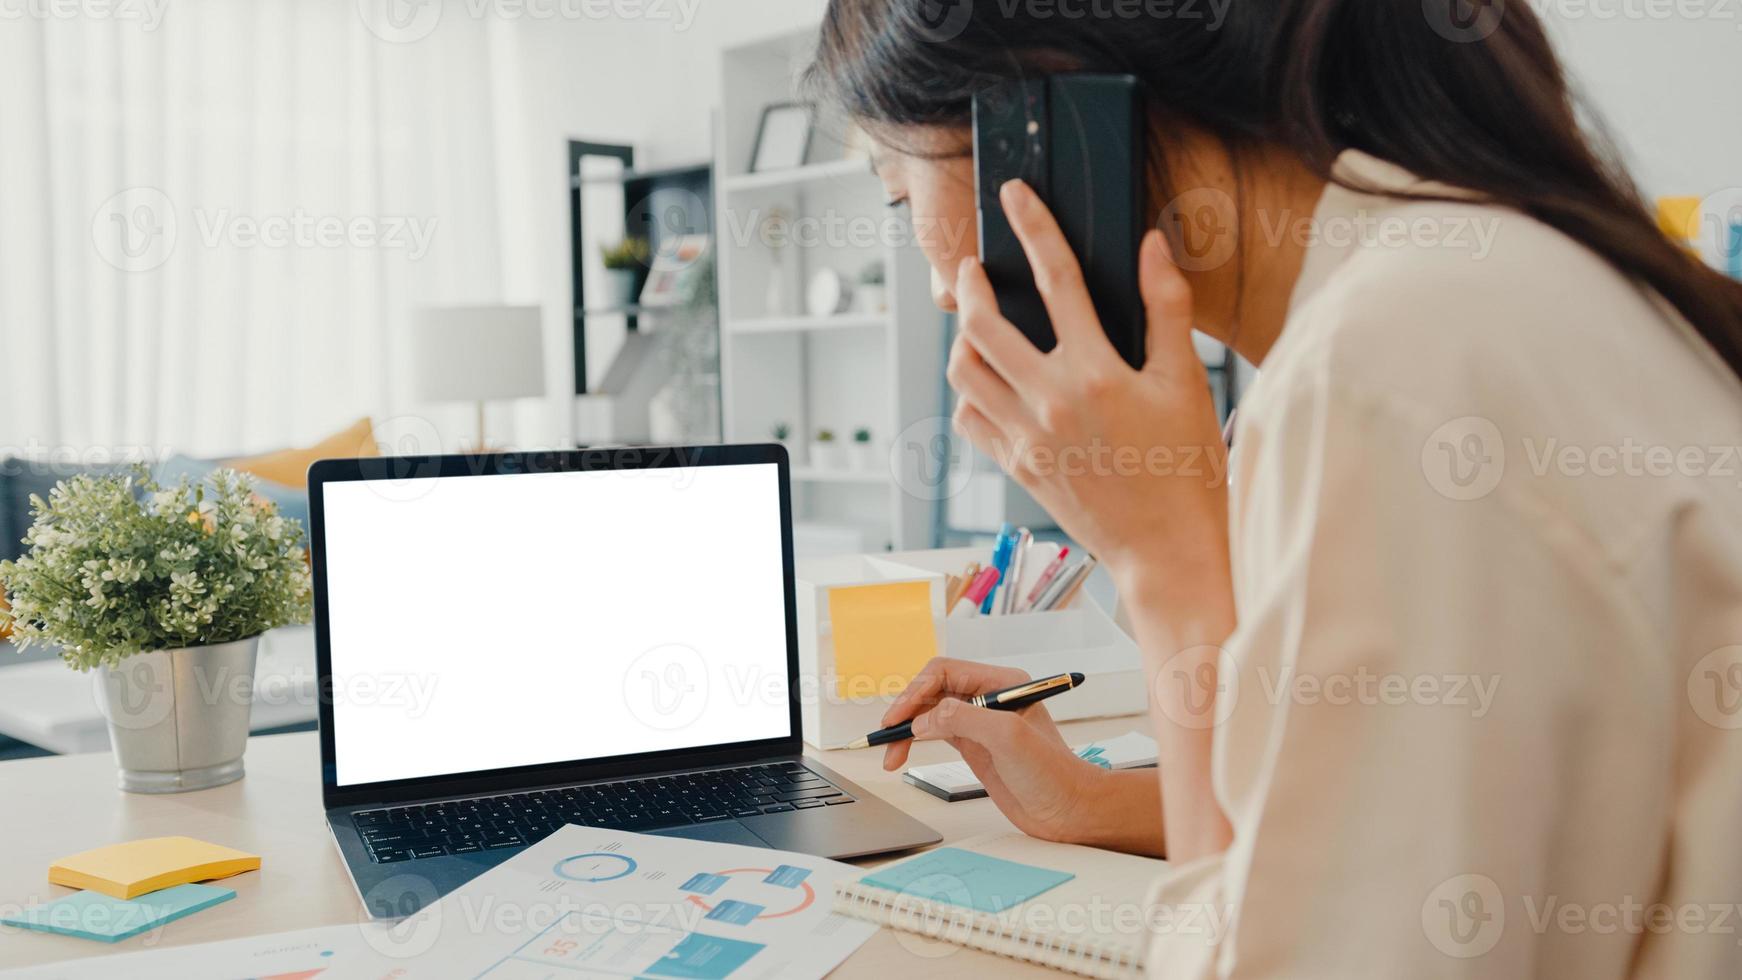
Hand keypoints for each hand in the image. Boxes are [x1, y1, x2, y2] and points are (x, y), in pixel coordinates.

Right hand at [880, 658, 1108, 843]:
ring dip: (905, 729)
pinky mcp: (973, 745)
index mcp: (1002, 683)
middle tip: (887, 735)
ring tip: (889, 755)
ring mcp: (979, 722)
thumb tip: (923, 719)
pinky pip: (934, 733)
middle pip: (932, 690)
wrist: (1069, 811)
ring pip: (929, 712)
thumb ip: (964, 719)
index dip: (917, 691)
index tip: (899, 718)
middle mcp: (988, 697)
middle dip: (906, 709)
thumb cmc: (1053, 773)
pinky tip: (902, 755)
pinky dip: (913, 742)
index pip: (945, 671)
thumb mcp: (1008, 738)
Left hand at [947, 180, 1229, 594]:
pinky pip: (970, 419)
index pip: (1058, 280)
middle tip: (975, 269)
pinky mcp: (1016, 468)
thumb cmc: (1187, 468)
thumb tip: (1152, 244)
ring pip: (964, 373)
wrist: (1168, 548)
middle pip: (983, 325)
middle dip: (971, 285)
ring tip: (977, 322)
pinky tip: (988, 382)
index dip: (1034, 227)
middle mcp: (1051, 403)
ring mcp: (1027, 439)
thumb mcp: (1186, 382)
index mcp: (1097, 374)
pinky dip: (970, 392)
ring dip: (963, 339)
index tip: (1014, 196)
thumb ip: (1167, 307)